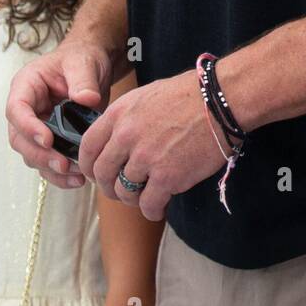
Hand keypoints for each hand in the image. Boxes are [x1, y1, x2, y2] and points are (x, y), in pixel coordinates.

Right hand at [6, 38, 113, 187]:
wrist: (91, 68)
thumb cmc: (82, 59)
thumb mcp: (84, 63)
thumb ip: (83, 81)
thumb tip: (86, 100)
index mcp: (27, 85)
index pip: (17, 109)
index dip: (28, 127)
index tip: (47, 140)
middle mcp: (27, 108)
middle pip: (19, 138)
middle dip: (39, 154)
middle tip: (63, 164)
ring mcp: (36, 126)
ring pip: (31, 155)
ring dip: (50, 168)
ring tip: (76, 174)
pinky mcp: (50, 140)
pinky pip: (47, 162)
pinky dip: (60, 175)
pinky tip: (78, 179)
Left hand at [76, 68, 229, 218]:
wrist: (219, 101)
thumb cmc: (187, 95)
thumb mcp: (144, 97)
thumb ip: (125, 119)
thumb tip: (115, 141)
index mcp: (118, 114)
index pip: (87, 147)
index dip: (88, 166)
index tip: (95, 175)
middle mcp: (126, 136)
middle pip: (102, 174)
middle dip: (108, 187)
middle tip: (120, 191)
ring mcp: (145, 158)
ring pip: (124, 192)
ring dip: (132, 199)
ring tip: (144, 197)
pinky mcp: (167, 177)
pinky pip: (148, 205)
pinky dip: (152, 210)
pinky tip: (159, 207)